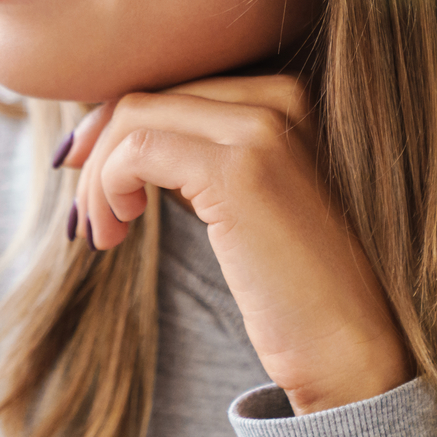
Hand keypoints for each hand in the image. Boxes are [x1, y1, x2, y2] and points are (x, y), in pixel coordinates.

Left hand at [68, 75, 411, 412]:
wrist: (351, 350)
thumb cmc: (295, 288)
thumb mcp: (242, 201)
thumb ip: (196, 157)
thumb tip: (109, 138)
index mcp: (287, 95)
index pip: (174, 86)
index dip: (117, 128)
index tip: (88, 175)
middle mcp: (280, 95)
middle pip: (149, 96)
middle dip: (99, 151)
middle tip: (85, 215)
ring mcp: (263, 126)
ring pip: (133, 117)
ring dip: (97, 177)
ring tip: (100, 232)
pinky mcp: (239, 169)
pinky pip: (135, 151)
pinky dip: (107, 187)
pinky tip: (116, 231)